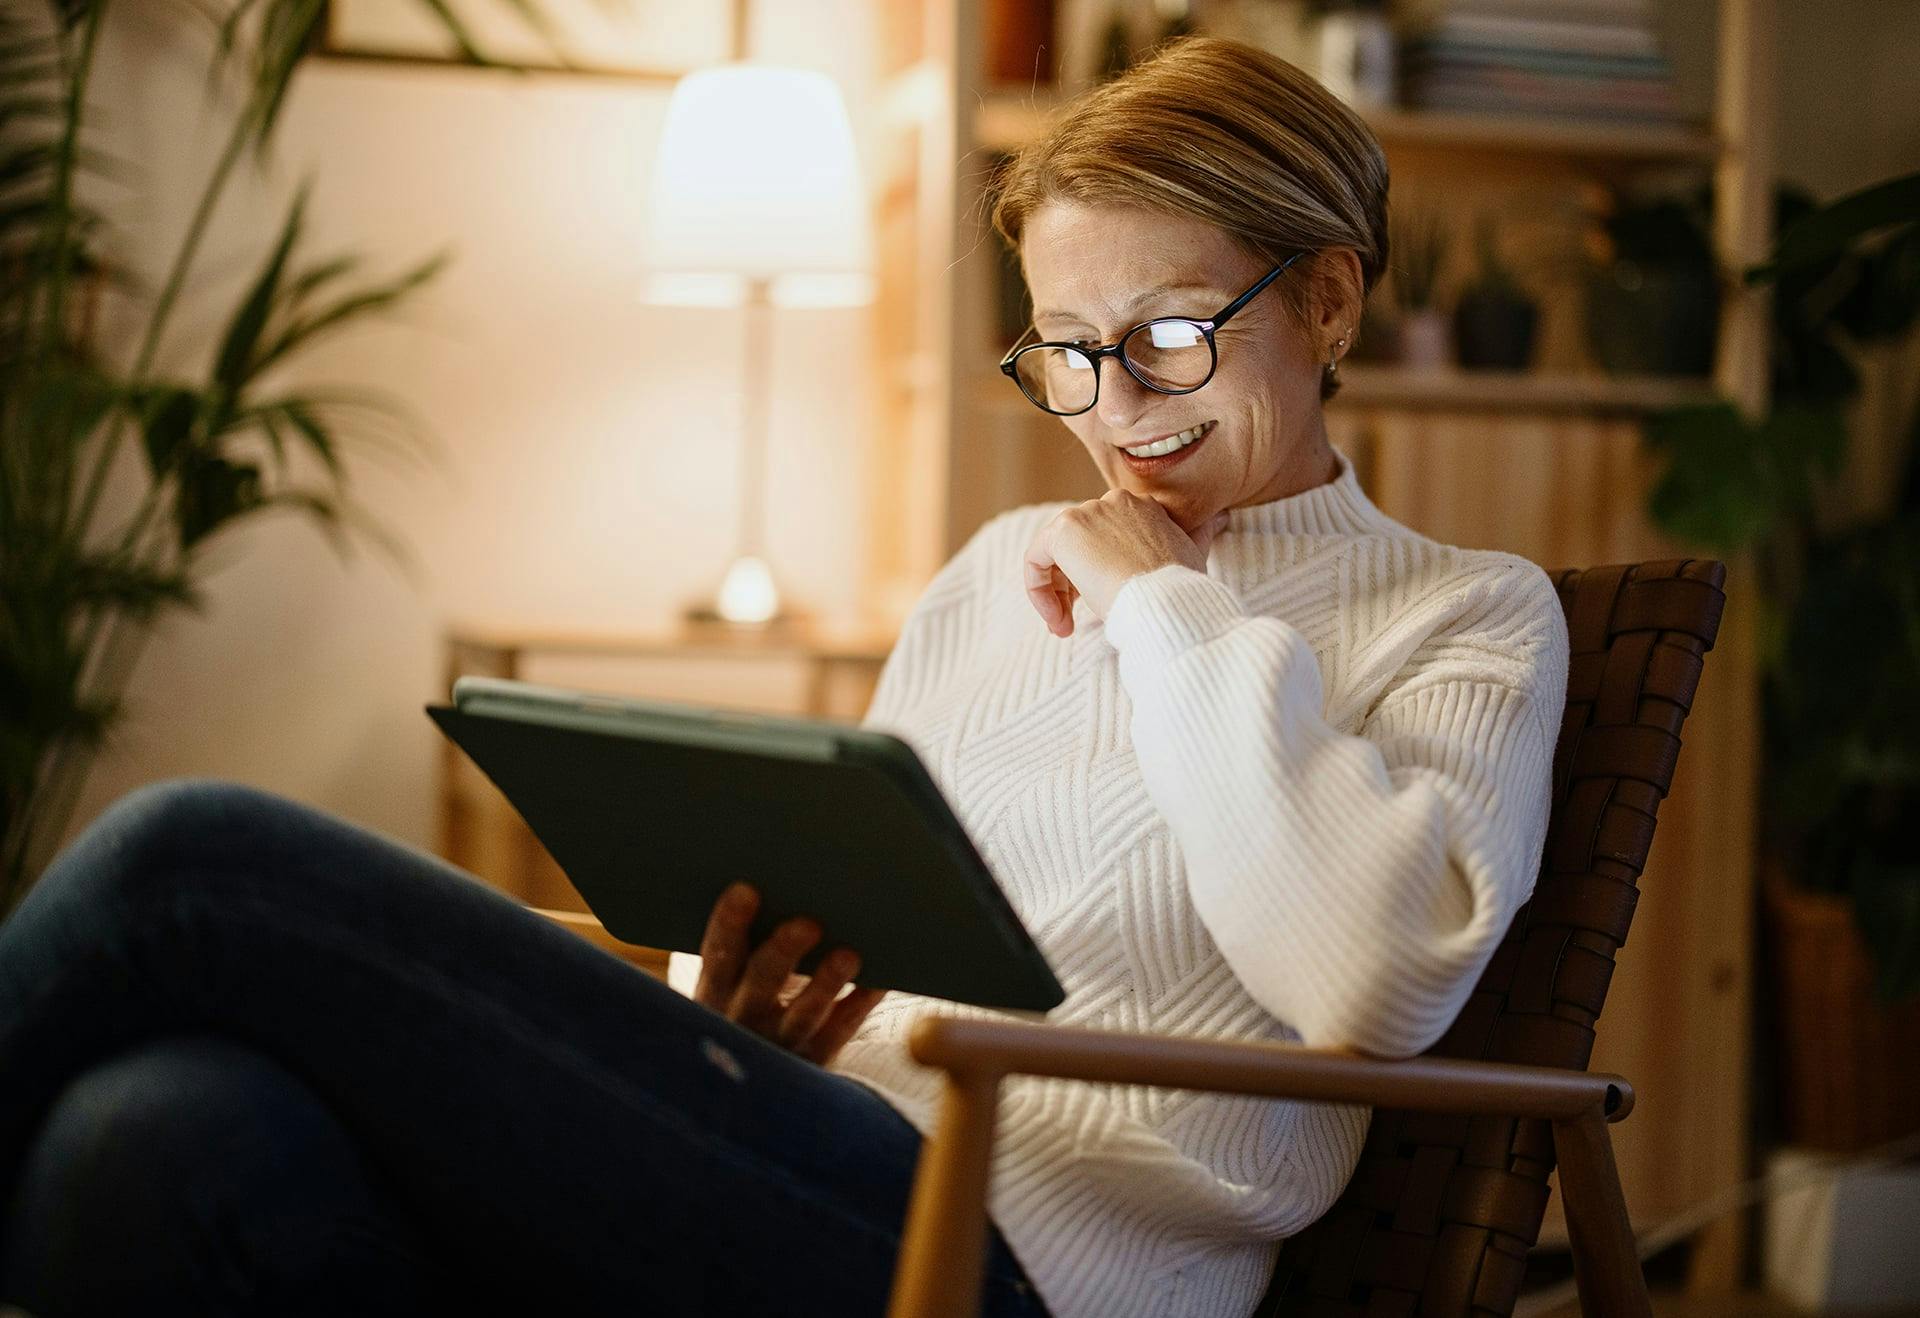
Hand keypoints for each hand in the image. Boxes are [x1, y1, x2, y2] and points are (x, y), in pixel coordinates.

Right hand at [693, 882, 885, 1065]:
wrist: (752, 1079)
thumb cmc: (748, 996)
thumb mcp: (733, 980)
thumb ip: (749, 942)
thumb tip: (788, 882)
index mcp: (715, 991)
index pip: (717, 956)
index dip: (728, 925)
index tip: (745, 890)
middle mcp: (742, 1019)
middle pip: (760, 984)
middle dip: (782, 953)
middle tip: (808, 924)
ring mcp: (779, 1045)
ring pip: (802, 1015)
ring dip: (825, 984)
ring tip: (849, 955)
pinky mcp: (814, 1061)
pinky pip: (839, 1031)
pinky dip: (859, 1005)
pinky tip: (879, 980)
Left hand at [1023, 491, 1230, 637]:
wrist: (1166, 602)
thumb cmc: (1183, 590)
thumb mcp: (1194, 556)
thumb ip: (1201, 534)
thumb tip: (1220, 517)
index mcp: (1144, 507)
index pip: (1107, 538)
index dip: (1101, 575)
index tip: (1104, 605)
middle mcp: (1114, 502)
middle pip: (1080, 546)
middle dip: (1073, 587)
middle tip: (1076, 623)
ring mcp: (1087, 513)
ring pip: (1056, 555)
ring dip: (1056, 595)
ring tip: (1066, 627)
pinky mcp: (1063, 532)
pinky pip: (1034, 560)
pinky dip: (1038, 591)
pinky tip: (1057, 620)